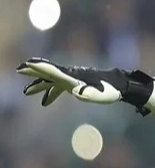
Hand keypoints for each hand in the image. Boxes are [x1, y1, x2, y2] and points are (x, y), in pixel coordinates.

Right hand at [16, 58, 154, 111]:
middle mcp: (72, 75)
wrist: (121, 86)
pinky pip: (60, 87)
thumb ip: (87, 93)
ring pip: (52, 80)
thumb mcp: (99, 94)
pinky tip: (46, 103)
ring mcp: (74, 79)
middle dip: (34, 73)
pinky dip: (52, 93)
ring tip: (26, 92)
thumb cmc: (111, 90)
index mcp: (75, 76)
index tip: (27, 64)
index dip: (40, 68)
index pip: (54, 71)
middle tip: (19, 70)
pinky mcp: (78, 84)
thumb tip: (76, 93)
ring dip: (40, 85)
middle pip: (49, 72)